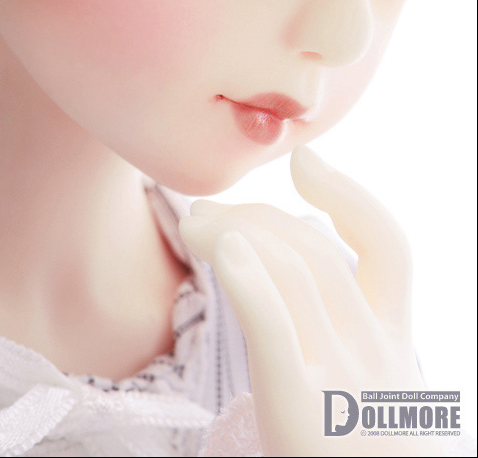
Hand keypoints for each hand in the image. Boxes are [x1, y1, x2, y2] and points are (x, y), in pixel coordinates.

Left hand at [179, 146, 446, 456]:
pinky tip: (220, 249)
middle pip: (317, 251)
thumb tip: (286, 269)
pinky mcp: (306, 418)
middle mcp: (379, 355)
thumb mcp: (364, 389)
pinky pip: (279, 331)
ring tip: (195, 225)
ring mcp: (346, 385)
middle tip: (207, 211)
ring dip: (236, 233)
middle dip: (257, 214)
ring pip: (294, 274)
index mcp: (395, 345)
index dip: (349, 194)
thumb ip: (342, 333)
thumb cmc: (350, 454)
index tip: (307, 162)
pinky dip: (251, 280)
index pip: (388, 246)